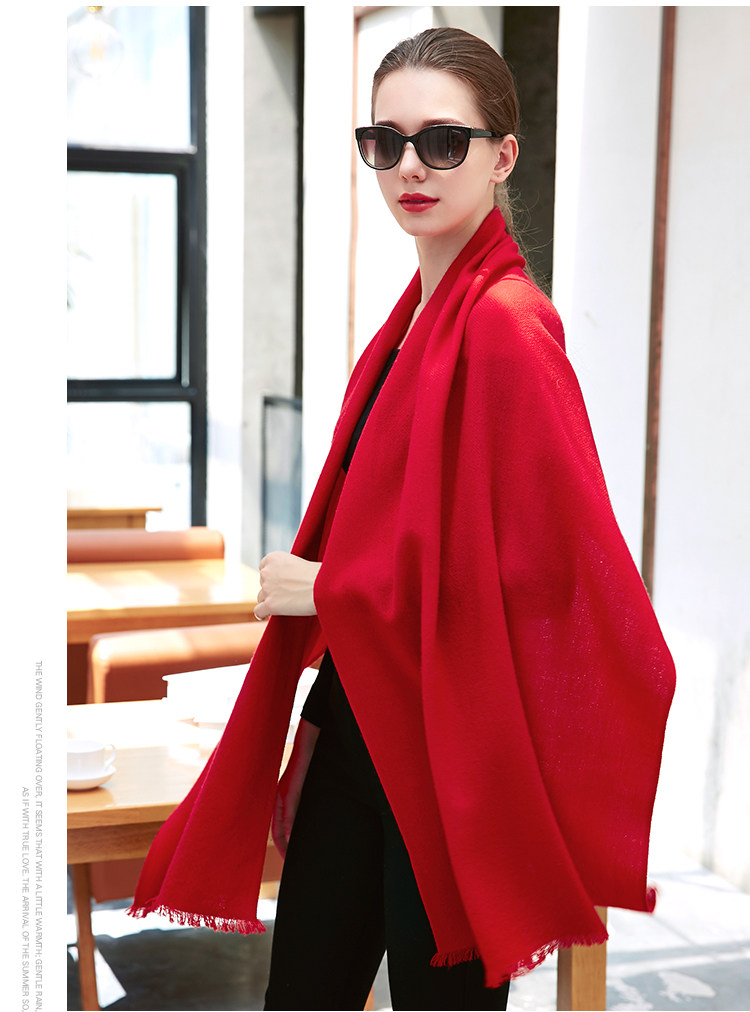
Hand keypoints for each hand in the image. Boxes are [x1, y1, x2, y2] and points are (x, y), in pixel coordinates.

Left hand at [254, 552, 321, 620]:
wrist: (325, 587)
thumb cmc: (320, 575)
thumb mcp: (300, 563)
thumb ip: (287, 569)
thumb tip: (283, 581)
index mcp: (274, 557)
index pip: (263, 567)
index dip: (273, 575)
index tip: (281, 581)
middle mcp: (267, 571)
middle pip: (263, 583)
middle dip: (272, 588)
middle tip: (288, 593)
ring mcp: (267, 588)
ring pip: (261, 597)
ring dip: (270, 600)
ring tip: (284, 604)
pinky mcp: (270, 604)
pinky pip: (259, 611)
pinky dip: (262, 614)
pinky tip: (266, 615)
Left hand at [272, 719, 319, 857]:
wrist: (310, 736)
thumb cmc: (311, 757)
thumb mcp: (306, 780)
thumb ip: (304, 796)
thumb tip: (309, 812)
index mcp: (283, 793)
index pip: (278, 824)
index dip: (281, 842)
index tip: (288, 858)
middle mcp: (280, 794)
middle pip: (276, 827)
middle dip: (281, 846)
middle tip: (289, 864)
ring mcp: (285, 789)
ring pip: (279, 821)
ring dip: (283, 840)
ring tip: (289, 858)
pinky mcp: (291, 785)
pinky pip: (288, 809)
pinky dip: (288, 825)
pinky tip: (291, 837)